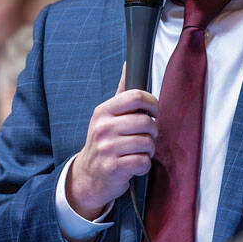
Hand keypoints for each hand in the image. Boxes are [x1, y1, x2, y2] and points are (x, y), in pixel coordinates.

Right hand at [66, 64, 158, 219]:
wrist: (88, 176)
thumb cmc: (104, 142)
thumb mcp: (106, 116)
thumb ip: (121, 93)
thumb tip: (128, 65)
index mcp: (103, 111)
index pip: (135, 96)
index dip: (152, 103)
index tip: (154, 112)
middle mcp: (103, 127)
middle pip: (146, 121)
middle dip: (153, 132)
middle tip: (147, 136)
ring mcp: (107, 148)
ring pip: (147, 143)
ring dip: (149, 150)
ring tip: (139, 151)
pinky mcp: (114, 168)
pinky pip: (143, 162)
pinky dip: (144, 165)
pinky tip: (134, 165)